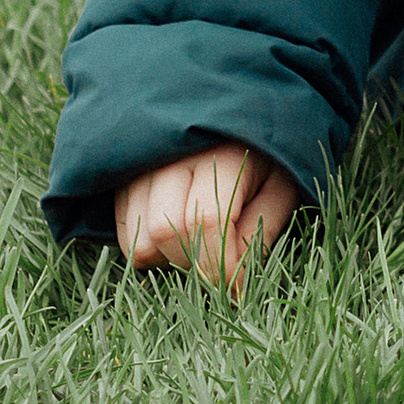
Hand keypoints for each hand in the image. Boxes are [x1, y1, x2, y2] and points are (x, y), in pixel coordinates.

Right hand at [116, 143, 301, 291]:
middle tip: (220, 265)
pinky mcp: (123, 182)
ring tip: (199, 248)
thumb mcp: (281, 186)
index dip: (220, 267)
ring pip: (138, 239)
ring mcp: (140, 168)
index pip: (206, 222)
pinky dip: (150, 249)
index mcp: (219, 155)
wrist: (229, 112)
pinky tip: (177, 237)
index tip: (237, 290)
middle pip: (165, 232)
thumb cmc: (263, 155)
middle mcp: (170, 159)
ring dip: (169, 260)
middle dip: (194, 264)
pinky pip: (125, 234)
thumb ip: (262, 227)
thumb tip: (236, 278)